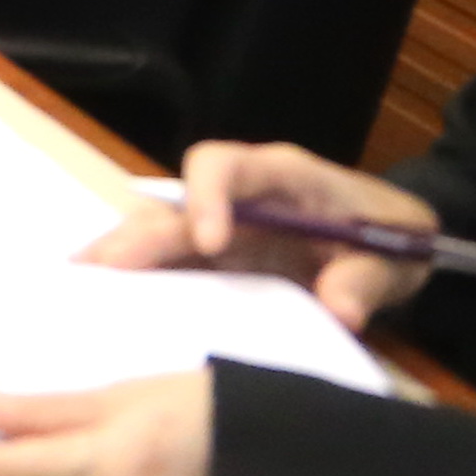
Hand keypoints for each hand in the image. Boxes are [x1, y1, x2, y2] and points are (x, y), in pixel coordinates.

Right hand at [80, 139, 437, 327]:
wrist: (395, 245)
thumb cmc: (391, 236)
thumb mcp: (393, 257)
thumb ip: (367, 280)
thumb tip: (340, 310)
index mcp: (280, 177)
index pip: (225, 165)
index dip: (208, 197)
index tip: (209, 243)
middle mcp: (237, 196)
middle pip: (174, 203)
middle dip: (137, 235)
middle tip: (100, 271)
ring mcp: (222, 228)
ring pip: (160, 232)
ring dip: (121, 257)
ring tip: (80, 288)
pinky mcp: (217, 260)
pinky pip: (171, 265)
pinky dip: (138, 281)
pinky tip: (104, 302)